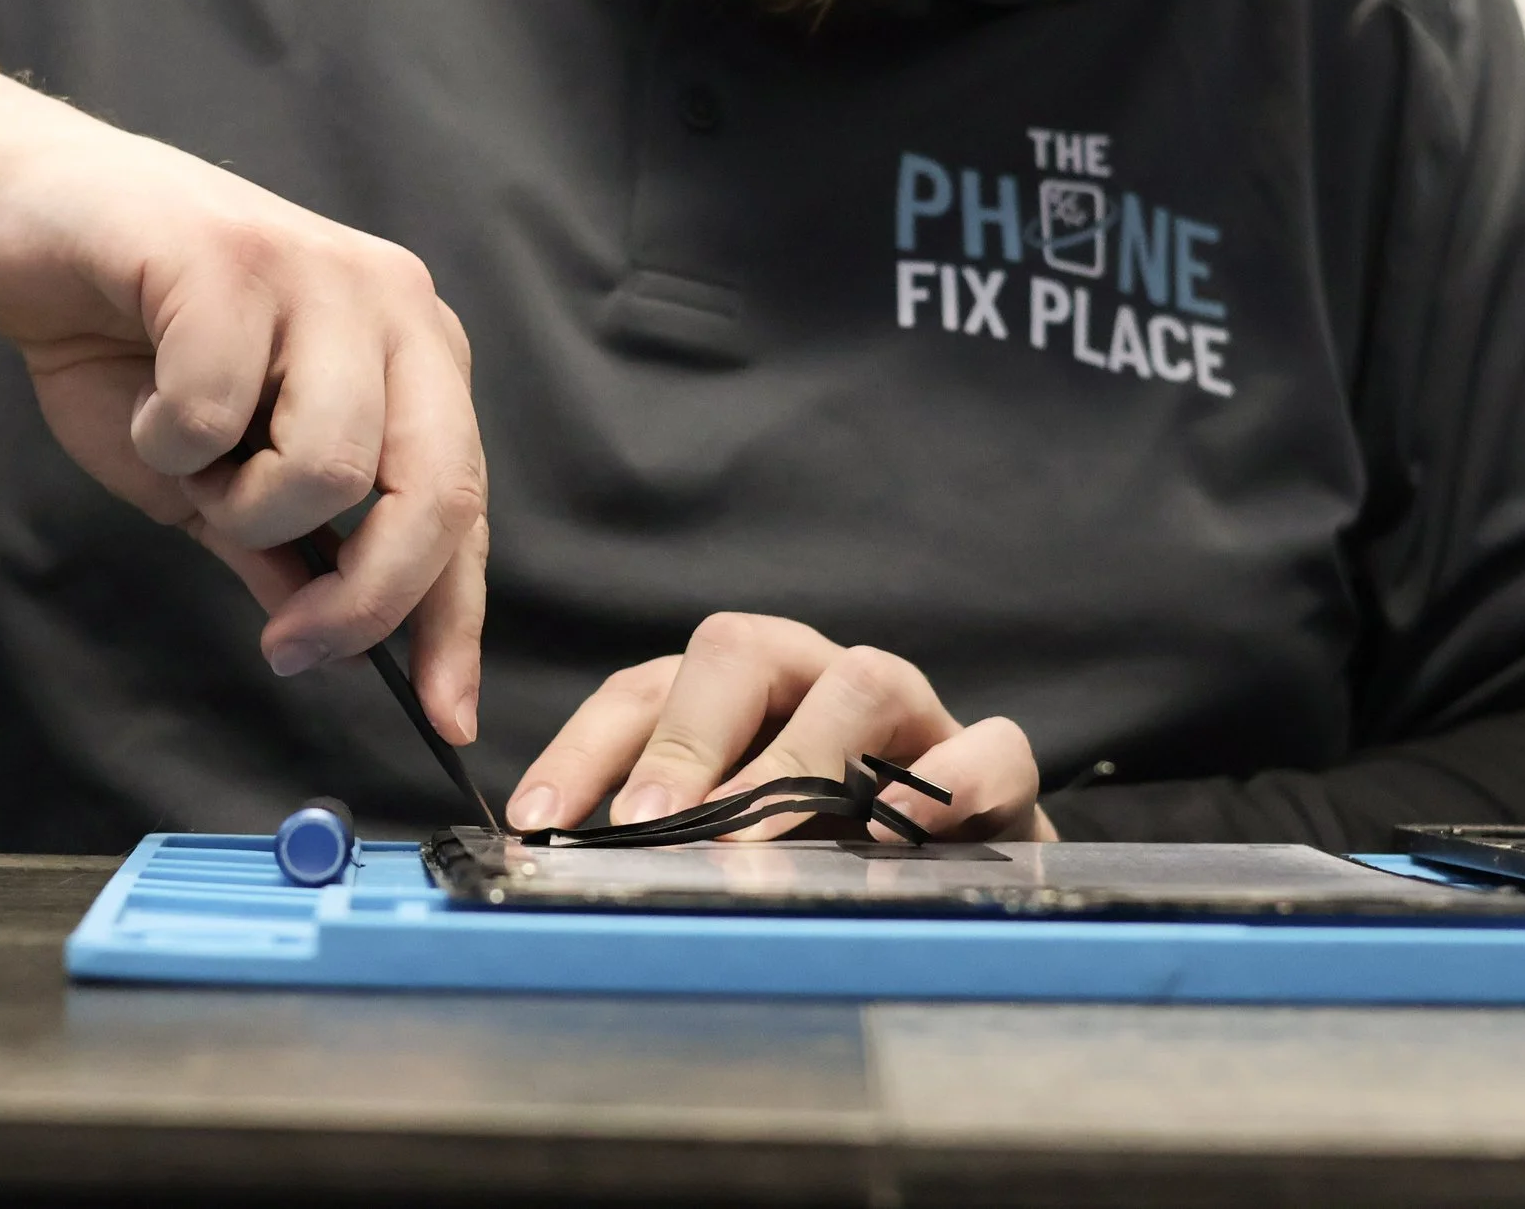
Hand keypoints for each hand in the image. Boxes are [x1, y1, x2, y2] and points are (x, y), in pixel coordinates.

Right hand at [0, 47, 489, 739]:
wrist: (27, 227)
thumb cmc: (132, 348)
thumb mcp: (221, 475)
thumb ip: (288, 549)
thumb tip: (342, 645)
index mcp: (413, 356)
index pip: (463, 504)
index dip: (455, 621)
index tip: (446, 718)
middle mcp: (392, 306)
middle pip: (431, 492)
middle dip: (362, 600)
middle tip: (288, 645)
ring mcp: (318, 272)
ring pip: (328, 466)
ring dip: (236, 502)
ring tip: (189, 458)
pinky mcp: (231, 256)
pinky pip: (215, 412)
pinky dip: (164, 439)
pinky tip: (146, 399)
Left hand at [504, 613, 1051, 840]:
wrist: (963, 862)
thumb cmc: (823, 845)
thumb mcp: (731, 840)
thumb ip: (666, 841)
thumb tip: (568, 873)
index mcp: (733, 693)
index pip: (642, 692)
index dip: (584, 750)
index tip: (538, 820)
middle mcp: (811, 679)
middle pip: (738, 650)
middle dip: (685, 735)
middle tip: (650, 819)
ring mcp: (906, 712)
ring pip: (860, 681)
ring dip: (801, 758)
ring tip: (756, 833)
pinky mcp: (986, 761)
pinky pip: (986, 746)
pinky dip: (950, 780)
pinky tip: (904, 828)